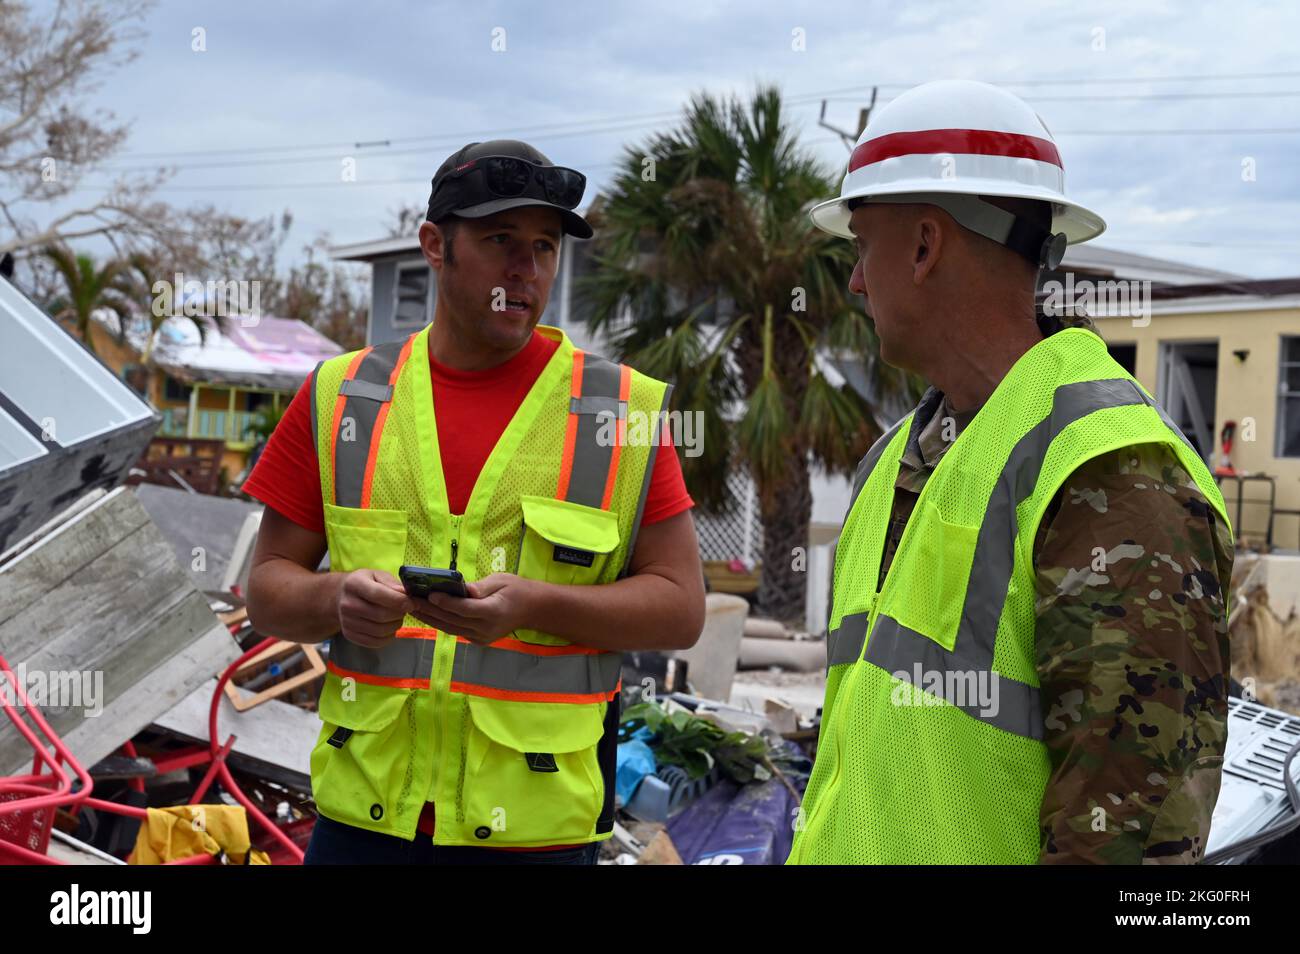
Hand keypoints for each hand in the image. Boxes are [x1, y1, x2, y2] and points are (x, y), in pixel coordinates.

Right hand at [335, 569, 414, 648]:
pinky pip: (375, 642)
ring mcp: (346, 621)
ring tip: (397, 617)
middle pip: (381, 615)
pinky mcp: (350, 635)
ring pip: (380, 631)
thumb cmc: (366, 583)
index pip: (379, 594)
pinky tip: (389, 626)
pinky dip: (388, 637)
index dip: (399, 600)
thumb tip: (405, 595)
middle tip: (404, 609)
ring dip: (395, 625)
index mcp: (354, 584)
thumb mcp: (378, 575)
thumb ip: (392, 583)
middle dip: (399, 613)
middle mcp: (347, 604)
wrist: (343, 596)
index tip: (411, 603)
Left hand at [408, 573, 533, 644]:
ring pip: (451, 628)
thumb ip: (480, 587)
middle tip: (410, 600)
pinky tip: (428, 615)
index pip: (465, 609)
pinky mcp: (478, 640)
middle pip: (453, 620)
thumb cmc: (516, 589)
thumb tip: (462, 590)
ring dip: (430, 619)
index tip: (430, 594)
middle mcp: (486, 628)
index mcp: (494, 611)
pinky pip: (456, 631)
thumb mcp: (500, 580)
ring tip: (413, 608)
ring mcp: (481, 637)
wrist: (531, 609)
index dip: (446, 603)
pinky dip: (441, 623)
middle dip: (430, 610)